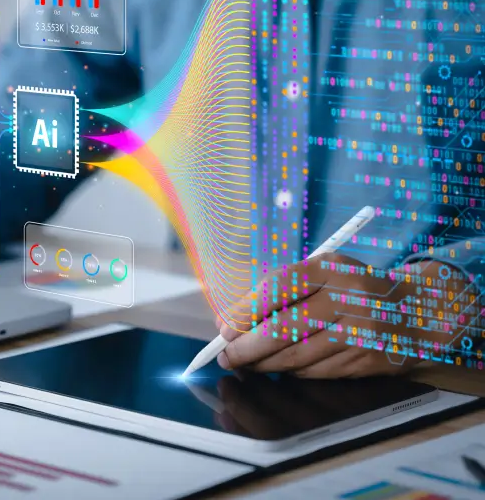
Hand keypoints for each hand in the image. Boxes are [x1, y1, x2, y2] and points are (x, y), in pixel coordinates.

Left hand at [215, 255, 462, 377]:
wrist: (417, 312)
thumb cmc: (354, 289)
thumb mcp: (325, 273)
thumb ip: (285, 291)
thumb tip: (236, 321)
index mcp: (330, 269)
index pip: (277, 288)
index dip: (244, 312)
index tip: (223, 328)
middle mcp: (346, 299)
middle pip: (282, 330)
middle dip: (246, 348)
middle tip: (226, 355)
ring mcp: (357, 333)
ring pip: (295, 357)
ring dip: (263, 364)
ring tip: (246, 362)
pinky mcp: (364, 361)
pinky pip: (314, 371)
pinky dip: (292, 371)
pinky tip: (281, 365)